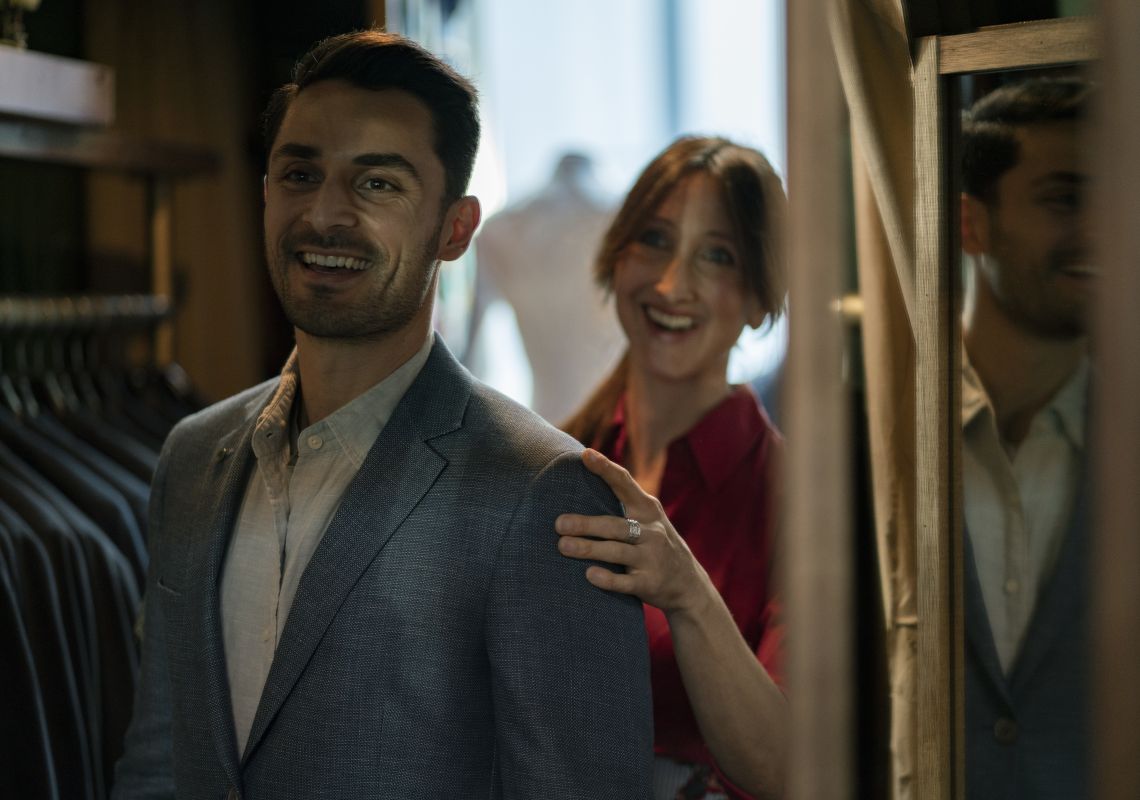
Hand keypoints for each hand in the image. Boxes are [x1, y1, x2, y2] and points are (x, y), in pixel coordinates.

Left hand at [555, 448, 711, 615]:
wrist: (689, 585)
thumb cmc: (655, 544)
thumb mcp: (648, 519)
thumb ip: (623, 504)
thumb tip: (580, 482)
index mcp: (648, 509)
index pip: (624, 484)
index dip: (605, 468)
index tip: (585, 455)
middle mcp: (652, 531)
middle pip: (615, 525)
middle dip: (586, 524)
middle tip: (559, 523)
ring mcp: (652, 558)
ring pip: (617, 551)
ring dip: (589, 548)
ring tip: (563, 546)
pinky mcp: (650, 583)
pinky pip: (625, 582)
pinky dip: (607, 579)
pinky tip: (589, 574)